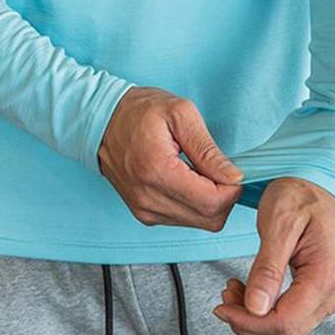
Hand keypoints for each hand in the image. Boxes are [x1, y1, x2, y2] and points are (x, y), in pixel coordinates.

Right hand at [97, 86, 243, 230]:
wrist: (101, 120)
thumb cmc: (139, 111)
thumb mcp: (180, 113)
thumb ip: (208, 149)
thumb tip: (233, 176)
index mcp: (157, 171)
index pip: (212, 203)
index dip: (231, 189)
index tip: (229, 168)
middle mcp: (148, 198)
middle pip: (209, 219)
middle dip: (223, 196)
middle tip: (216, 168)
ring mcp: (144, 210)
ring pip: (199, 223)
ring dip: (208, 201)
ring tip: (197, 170)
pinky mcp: (143, 214)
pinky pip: (183, 220)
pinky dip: (193, 204)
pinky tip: (185, 179)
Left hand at [212, 177, 334, 334]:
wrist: (320, 182)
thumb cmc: (303, 194)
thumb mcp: (280, 222)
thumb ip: (268, 267)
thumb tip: (257, 307)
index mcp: (324, 277)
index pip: (284, 322)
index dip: (248, 322)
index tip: (222, 307)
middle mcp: (330, 294)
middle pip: (286, 334)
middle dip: (249, 323)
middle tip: (225, 296)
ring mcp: (325, 296)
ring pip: (286, 330)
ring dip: (254, 319)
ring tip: (232, 290)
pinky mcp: (315, 293)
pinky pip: (289, 316)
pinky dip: (263, 311)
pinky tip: (246, 291)